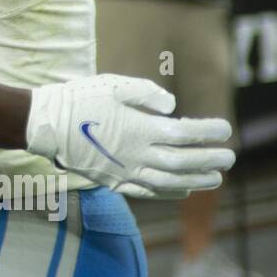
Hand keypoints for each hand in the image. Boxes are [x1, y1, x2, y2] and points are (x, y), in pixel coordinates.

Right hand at [27, 75, 234, 198]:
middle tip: (230, 158)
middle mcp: (137, 154)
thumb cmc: (80, 98)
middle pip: (184, 162)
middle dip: (210, 160)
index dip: (209, 133)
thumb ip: (147, 94)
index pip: (186, 134)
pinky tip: (182, 191)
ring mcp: (126, 170)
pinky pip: (147, 191)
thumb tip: (172, 108)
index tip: (225, 128)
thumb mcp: (114, 84)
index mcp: (140, 128)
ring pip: (170, 181)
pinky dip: (169, 192)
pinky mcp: (113, 180)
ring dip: (196, 181)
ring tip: (216, 179)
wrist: (46, 124)